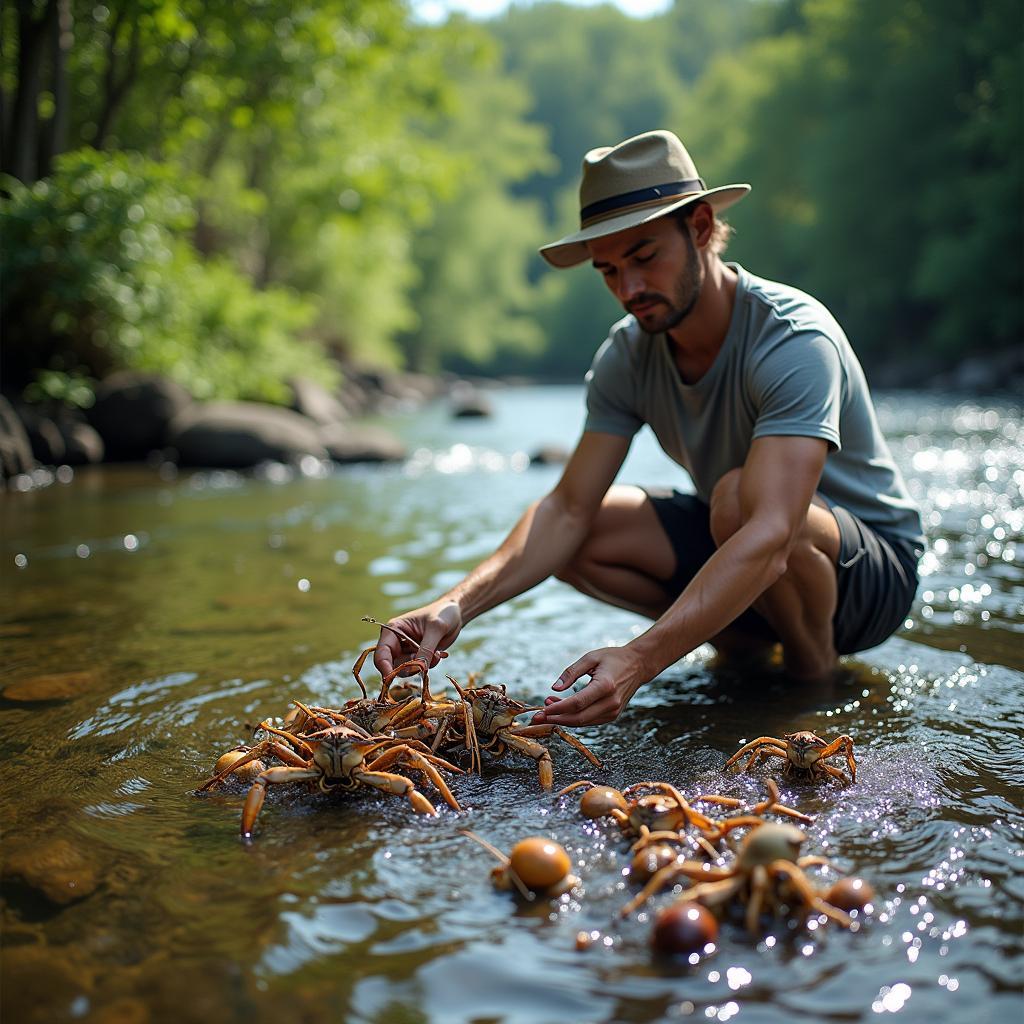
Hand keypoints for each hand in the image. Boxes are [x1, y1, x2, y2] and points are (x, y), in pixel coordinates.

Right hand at [372, 600, 462, 678]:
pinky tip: (439, 653)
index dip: (384, 667)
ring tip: (437, 654)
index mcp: (394, 628)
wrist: (454, 613)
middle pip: (391, 665)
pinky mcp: (416, 656)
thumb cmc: (443, 613)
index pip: (382, 652)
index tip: (390, 679)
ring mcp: (406, 650)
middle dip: (409, 667)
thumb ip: (426, 649)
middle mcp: (396, 641)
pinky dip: (429, 665)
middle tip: (425, 662)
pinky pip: (418, 669)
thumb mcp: (436, 629)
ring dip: (422, 666)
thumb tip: (419, 668)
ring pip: (406, 669)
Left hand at [531, 646, 647, 726]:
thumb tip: (554, 687)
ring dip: (563, 719)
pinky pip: (589, 721)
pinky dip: (573, 718)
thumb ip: (571, 672)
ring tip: (546, 708)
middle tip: (537, 717)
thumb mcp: (590, 657)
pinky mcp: (612, 715)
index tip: (542, 708)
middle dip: (556, 719)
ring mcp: (613, 711)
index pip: (577, 703)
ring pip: (583, 722)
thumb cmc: (613, 658)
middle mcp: (611, 702)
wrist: (638, 666)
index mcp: (605, 686)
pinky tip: (561, 709)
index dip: (558, 708)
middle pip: (579, 718)